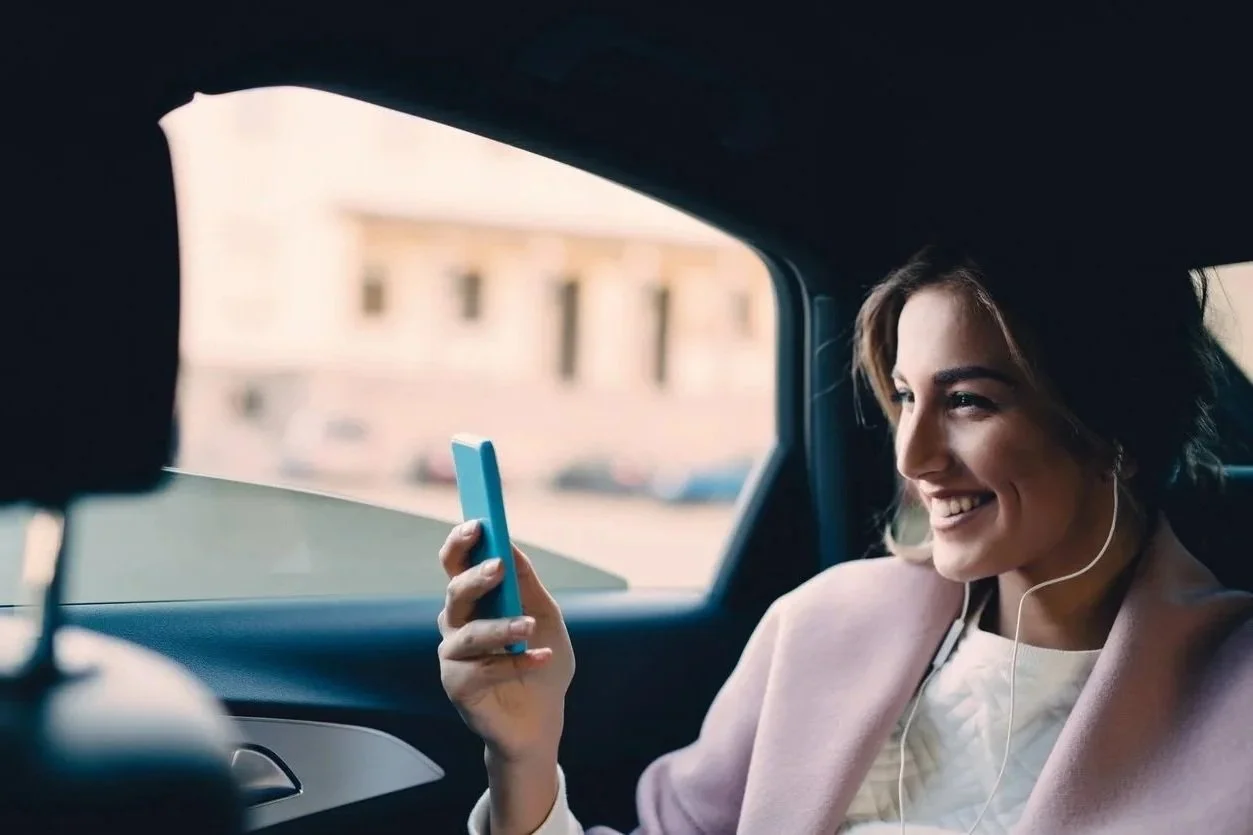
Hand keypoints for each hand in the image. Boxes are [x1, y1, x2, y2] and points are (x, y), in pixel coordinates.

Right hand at [437, 521, 575, 762]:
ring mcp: (454, 657)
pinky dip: (516, 662)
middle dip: (475, 578)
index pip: (456, 564)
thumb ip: (526, 584)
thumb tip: (511, 546)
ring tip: (528, 626)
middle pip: (455, 593)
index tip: (477, 523)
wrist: (542, 718)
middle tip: (498, 567)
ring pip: (469, 634)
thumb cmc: (540, 659)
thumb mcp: (544, 615)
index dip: (460, 542)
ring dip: (501, 627)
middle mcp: (456, 625)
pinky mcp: (458, 687)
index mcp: (474, 601)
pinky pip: (483, 670)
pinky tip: (541, 657)